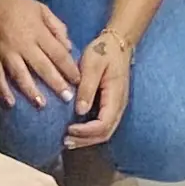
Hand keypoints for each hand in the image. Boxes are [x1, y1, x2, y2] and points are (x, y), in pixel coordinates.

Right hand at [0, 0, 80, 107]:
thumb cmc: (18, 6)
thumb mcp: (42, 9)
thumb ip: (57, 27)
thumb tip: (68, 47)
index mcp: (38, 32)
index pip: (58, 53)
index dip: (69, 68)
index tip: (78, 81)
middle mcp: (23, 44)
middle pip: (42, 66)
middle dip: (56, 83)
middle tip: (67, 98)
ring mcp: (6, 52)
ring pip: (20, 74)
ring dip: (31, 90)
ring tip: (42, 104)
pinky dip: (3, 90)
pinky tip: (10, 103)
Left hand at [65, 32, 134, 147]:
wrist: (117, 44)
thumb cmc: (104, 51)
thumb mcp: (92, 64)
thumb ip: (87, 87)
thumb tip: (80, 111)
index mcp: (115, 96)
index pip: (104, 123)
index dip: (86, 131)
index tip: (68, 129)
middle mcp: (119, 105)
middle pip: (105, 133)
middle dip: (85, 140)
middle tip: (65, 141)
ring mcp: (116, 107)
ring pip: (105, 132)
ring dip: (87, 139)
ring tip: (68, 140)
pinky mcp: (111, 106)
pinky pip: (102, 125)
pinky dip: (89, 133)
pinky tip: (75, 132)